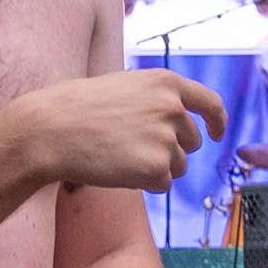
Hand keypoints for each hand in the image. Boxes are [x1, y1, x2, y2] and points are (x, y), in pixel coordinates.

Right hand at [5, 67, 229, 191]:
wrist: (51, 129)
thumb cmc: (78, 108)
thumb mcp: (124, 86)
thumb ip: (156, 98)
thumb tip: (180, 119)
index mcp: (165, 83)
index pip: (209, 103)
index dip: (216, 121)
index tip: (216, 132)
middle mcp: (172, 108)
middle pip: (192, 141)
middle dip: (171, 149)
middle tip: (134, 148)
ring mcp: (166, 138)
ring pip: (179, 166)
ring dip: (157, 167)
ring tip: (121, 156)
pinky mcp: (156, 168)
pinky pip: (164, 184)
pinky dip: (145, 183)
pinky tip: (119, 170)